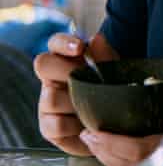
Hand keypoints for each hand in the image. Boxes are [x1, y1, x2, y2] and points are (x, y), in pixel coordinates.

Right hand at [34, 32, 115, 155]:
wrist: (115, 127)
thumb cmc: (111, 91)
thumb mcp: (113, 72)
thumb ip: (104, 55)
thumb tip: (96, 38)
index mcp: (66, 59)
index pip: (55, 42)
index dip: (64, 42)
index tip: (80, 47)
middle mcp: (52, 78)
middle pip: (43, 64)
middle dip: (66, 70)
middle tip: (88, 79)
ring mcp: (47, 102)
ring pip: (51, 97)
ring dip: (76, 103)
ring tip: (95, 108)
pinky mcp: (48, 127)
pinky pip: (56, 125)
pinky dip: (75, 127)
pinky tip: (88, 126)